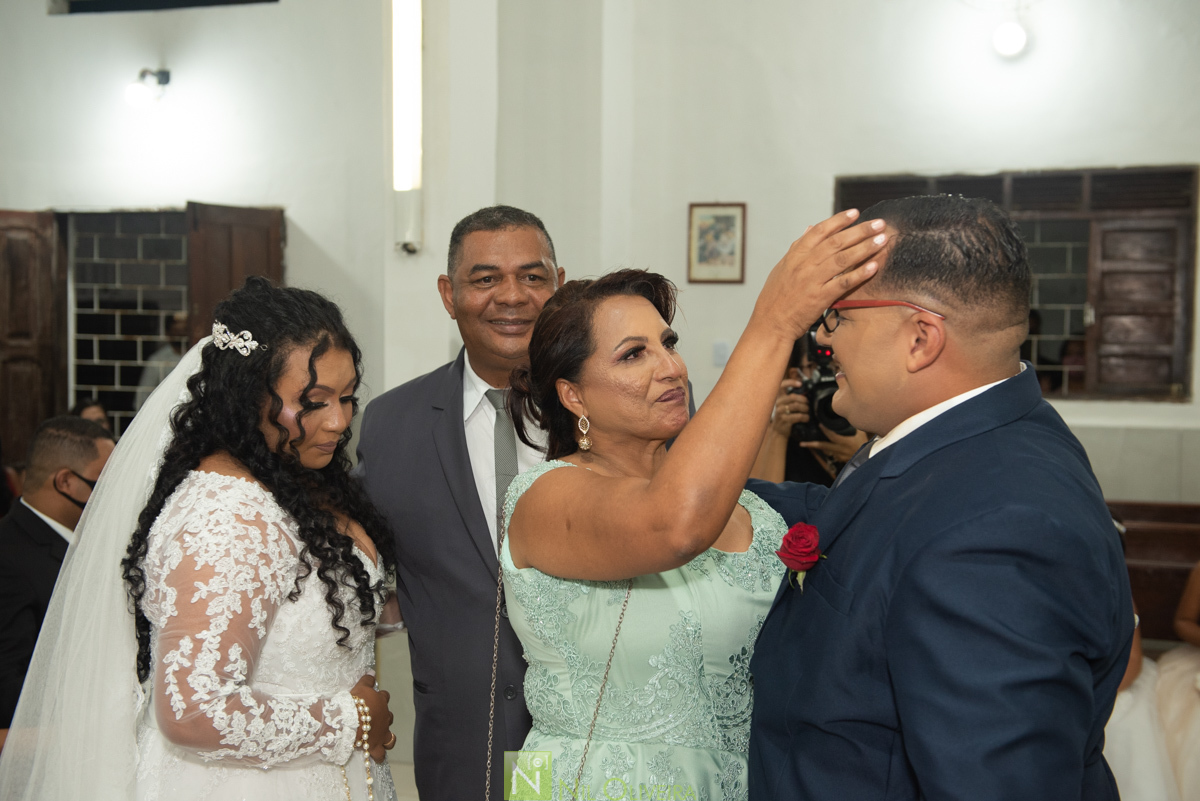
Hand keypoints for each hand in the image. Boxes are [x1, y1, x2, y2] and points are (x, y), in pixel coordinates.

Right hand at [351, 673, 394, 761]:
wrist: (351, 719)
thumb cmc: (355, 701)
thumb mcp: (361, 686)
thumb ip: (368, 679)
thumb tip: (372, 671)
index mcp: (381, 701)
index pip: (384, 696)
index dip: (380, 698)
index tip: (373, 700)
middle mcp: (385, 717)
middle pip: (389, 716)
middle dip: (384, 718)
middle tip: (373, 720)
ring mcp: (382, 732)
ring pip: (391, 737)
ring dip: (387, 737)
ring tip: (381, 739)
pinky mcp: (376, 745)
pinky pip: (381, 753)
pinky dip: (379, 755)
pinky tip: (377, 756)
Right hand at [753, 210, 886, 340]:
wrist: (770, 323)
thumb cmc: (775, 297)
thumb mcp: (782, 267)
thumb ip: (798, 247)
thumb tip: (810, 228)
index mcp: (795, 255)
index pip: (820, 231)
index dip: (839, 220)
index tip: (855, 212)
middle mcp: (804, 264)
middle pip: (836, 242)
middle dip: (860, 231)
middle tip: (879, 223)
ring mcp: (812, 280)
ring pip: (842, 259)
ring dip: (865, 248)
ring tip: (882, 240)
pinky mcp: (820, 298)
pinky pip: (843, 283)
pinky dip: (859, 273)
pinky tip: (874, 266)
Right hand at [770, 379, 809, 437]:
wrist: (779, 431)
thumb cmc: (785, 417)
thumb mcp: (786, 406)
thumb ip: (792, 399)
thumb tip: (806, 393)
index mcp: (779, 398)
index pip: (781, 385)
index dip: (791, 382)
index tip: (800, 384)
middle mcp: (778, 403)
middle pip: (793, 397)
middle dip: (803, 400)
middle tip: (808, 404)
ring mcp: (780, 412)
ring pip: (796, 406)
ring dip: (805, 408)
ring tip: (808, 411)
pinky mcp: (784, 420)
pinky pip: (798, 416)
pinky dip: (805, 417)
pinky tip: (807, 418)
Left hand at [800, 425, 869, 464]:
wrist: (871, 460)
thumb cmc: (868, 446)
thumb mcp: (862, 434)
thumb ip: (854, 426)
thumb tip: (851, 415)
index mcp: (845, 443)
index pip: (832, 436)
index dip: (825, 430)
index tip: (819, 424)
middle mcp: (840, 451)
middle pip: (823, 447)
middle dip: (812, 445)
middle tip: (801, 443)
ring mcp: (839, 456)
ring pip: (826, 451)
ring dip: (818, 447)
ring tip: (806, 444)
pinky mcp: (840, 459)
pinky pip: (831, 453)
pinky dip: (826, 449)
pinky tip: (820, 446)